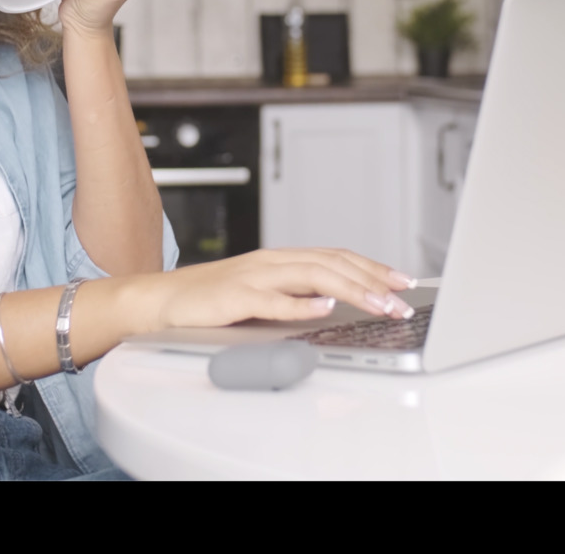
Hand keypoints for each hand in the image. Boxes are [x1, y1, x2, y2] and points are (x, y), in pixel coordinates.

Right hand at [148, 248, 417, 330]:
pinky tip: (324, 308)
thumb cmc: (211, 300)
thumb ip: (295, 294)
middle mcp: (272, 262)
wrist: (161, 300)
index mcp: (281, 259)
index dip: (373, 267)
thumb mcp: (262, 292)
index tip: (403, 282)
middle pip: (333, 264)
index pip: (337, 256)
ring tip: (378, 305)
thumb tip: (337, 303)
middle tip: (402, 301)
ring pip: (313, 277)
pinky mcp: (235, 298)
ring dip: (351, 291)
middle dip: (373, 282)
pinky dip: (301, 305)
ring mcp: (254, 277)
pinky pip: (273, 300)